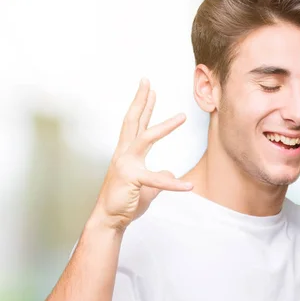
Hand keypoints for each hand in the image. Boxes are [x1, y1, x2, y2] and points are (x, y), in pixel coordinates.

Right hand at [91, 79, 192, 231]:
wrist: (110, 219)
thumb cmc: (125, 201)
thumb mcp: (147, 187)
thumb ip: (158, 176)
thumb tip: (169, 171)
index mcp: (127, 153)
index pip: (135, 123)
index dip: (143, 106)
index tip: (150, 90)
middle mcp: (124, 154)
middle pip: (133, 120)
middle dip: (141, 100)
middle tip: (147, 81)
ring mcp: (126, 164)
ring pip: (146, 138)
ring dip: (165, 126)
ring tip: (183, 116)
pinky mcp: (132, 179)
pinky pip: (157, 180)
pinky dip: (174, 184)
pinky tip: (188, 186)